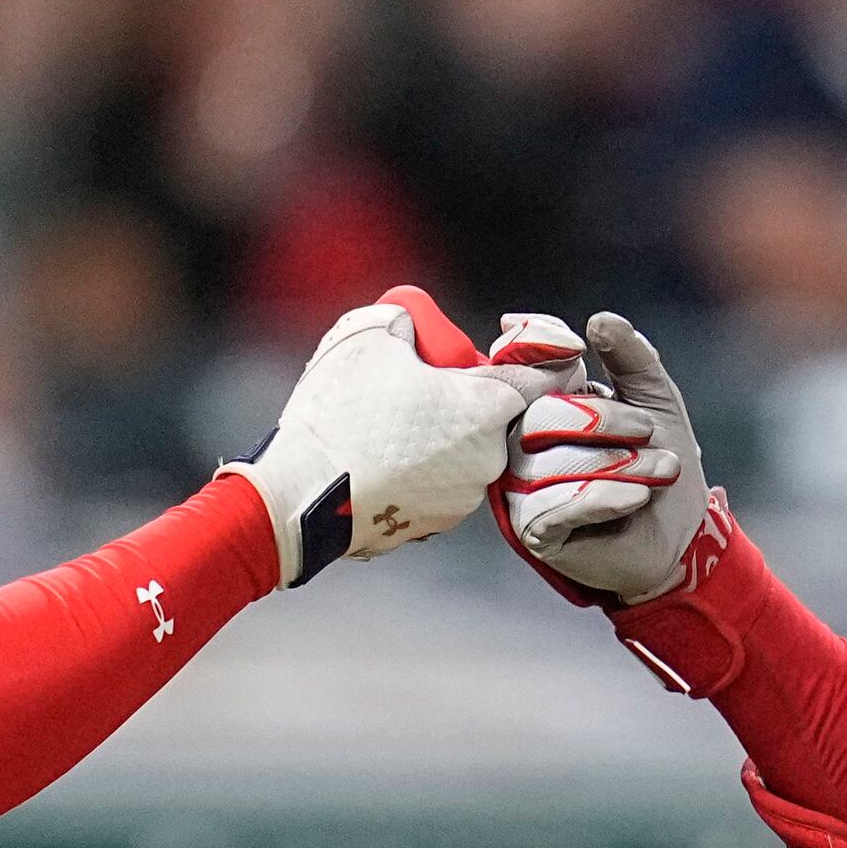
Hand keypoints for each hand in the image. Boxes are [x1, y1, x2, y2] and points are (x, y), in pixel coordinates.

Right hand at [225, 291, 561, 583]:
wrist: (299, 493)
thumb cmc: (340, 415)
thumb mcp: (372, 334)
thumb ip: (410, 321)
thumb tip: (413, 326)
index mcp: (486, 409)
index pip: (547, 376)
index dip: (537, 352)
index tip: (514, 344)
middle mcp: (487, 460)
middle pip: (497, 414)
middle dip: (467, 394)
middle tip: (422, 382)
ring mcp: (461, 500)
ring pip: (465, 451)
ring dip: (441, 434)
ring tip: (387, 423)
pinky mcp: (432, 526)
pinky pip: (438, 484)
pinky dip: (419, 468)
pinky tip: (379, 456)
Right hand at [498, 311, 710, 603]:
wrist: (683, 533)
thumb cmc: (661, 460)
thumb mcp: (655, 398)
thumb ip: (631, 356)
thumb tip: (598, 319)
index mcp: (545, 402)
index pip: (521, 365)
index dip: (539, 347)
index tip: (575, 347)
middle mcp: (522, 442)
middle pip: (540, 414)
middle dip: (603, 418)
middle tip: (649, 431)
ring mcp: (521, 487)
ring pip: (550, 462)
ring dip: (618, 463)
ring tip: (662, 470)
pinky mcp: (534, 530)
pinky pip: (555, 506)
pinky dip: (602, 498)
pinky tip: (637, 497)